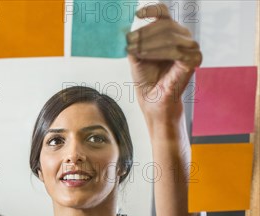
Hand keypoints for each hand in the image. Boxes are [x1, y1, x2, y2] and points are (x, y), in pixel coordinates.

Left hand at [126, 4, 201, 119]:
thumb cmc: (146, 79)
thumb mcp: (136, 55)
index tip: (137, 15)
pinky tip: (143, 55)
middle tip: (129, 41)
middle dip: (144, 32)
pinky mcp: (192, 61)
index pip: (164, 13)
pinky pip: (175, 50)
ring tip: (134, 51)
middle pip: (166, 24)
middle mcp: (184, 38)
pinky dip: (156, 52)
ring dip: (148, 43)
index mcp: (171, 33)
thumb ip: (134, 40)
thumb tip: (127, 28)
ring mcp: (191, 49)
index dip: (152, 10)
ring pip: (170, 36)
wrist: (152, 100)